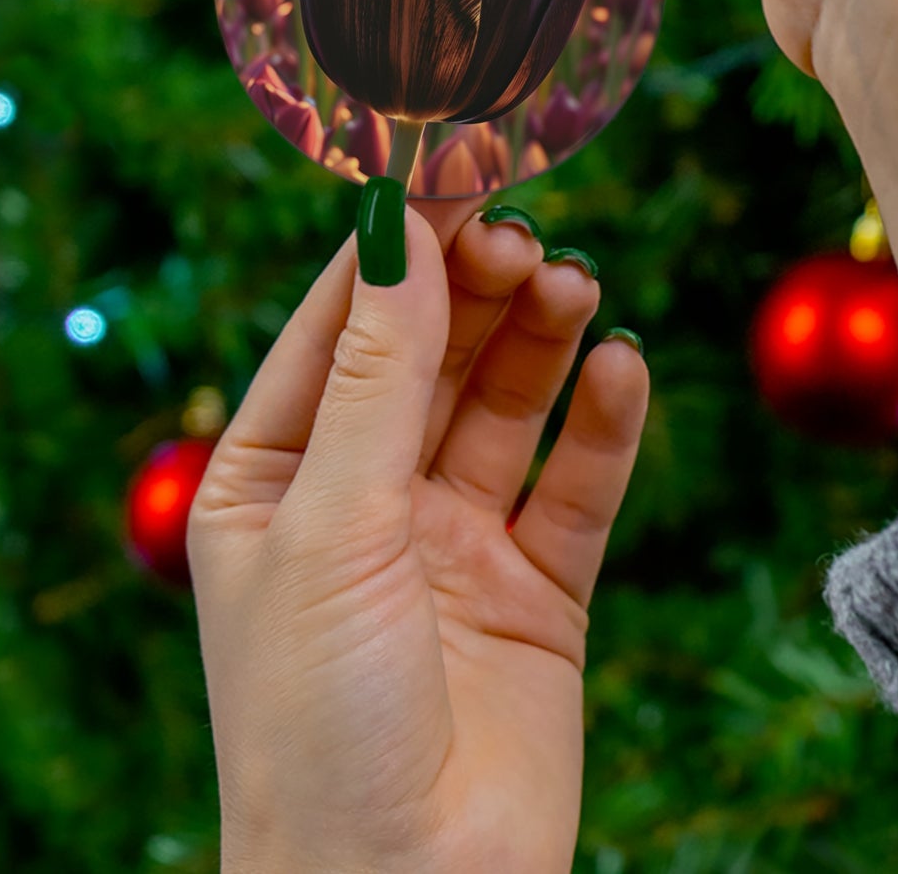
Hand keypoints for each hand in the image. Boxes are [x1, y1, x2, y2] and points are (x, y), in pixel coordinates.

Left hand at [188, 203, 648, 873]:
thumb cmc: (318, 722)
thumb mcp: (333, 525)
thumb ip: (378, 377)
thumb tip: (399, 233)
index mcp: (276, 483)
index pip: (338, 332)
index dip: (395, 253)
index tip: (453, 174)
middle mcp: (367, 502)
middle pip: (434, 358)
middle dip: (477, 292)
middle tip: (526, 237)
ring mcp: (456, 543)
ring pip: (508, 408)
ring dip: (543, 341)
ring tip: (576, 287)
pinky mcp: (539, 589)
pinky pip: (578, 485)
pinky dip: (604, 424)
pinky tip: (622, 370)